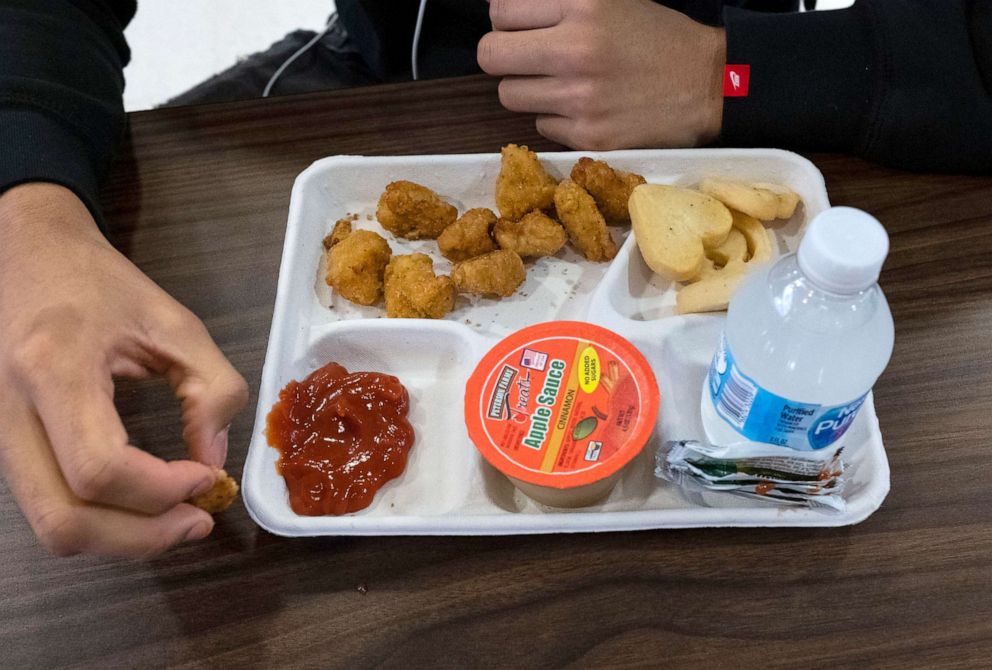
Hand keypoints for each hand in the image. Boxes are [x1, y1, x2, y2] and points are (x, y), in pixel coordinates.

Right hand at [0, 184, 247, 557]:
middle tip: (198, 522)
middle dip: (140, 538)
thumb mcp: (175, 322)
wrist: (26, 254)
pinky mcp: (2, 445)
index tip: (207, 478)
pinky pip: (47, 504)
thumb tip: (214, 462)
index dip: (160, 491)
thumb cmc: (100, 283)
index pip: (99, 468)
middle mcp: (8, 412)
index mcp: (53, 368)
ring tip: (177, 515)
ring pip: (50, 523)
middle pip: (63, 519)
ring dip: (121, 536)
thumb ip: (212, 389)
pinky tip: (142, 500)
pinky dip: (100, 518)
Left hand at [478, 0, 725, 149]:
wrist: (710, 86)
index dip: (505, 20)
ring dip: (528, 89)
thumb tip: (500, 11)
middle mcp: (576, 50)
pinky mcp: (587, 136)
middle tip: (524, 58)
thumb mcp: (612, 1)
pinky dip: (555, 118)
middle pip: (491, 56)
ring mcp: (580, 98)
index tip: (518, 27)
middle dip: (502, 56)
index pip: (501, 11)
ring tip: (561, 83)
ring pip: (510, 95)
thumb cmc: (658, 39)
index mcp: (584, 7)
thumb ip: (557, 5)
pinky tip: (585, 107)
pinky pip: (541, 126)